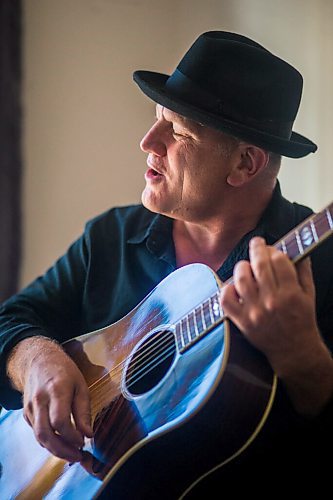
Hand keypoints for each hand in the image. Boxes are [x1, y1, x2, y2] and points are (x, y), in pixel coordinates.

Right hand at [8, 337, 93, 461]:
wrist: (39, 360)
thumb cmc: (63, 371)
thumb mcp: (80, 385)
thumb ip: (84, 411)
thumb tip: (88, 434)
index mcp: (56, 390)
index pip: (59, 421)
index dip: (71, 436)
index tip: (83, 442)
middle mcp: (39, 400)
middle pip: (45, 433)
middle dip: (62, 450)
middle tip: (78, 456)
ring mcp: (30, 407)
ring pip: (39, 436)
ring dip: (55, 450)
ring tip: (72, 453)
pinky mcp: (26, 413)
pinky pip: (37, 433)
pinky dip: (49, 441)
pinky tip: (61, 442)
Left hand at [220, 237, 332, 414]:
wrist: (294, 351)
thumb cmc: (302, 322)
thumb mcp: (309, 295)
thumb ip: (303, 271)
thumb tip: (297, 249)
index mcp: (291, 294)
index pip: (279, 260)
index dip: (275, 250)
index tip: (273, 249)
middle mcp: (272, 301)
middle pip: (260, 265)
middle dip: (257, 248)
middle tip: (257, 243)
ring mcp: (254, 312)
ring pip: (241, 279)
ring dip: (242, 267)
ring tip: (246, 266)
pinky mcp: (242, 322)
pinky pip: (226, 300)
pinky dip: (226, 289)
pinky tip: (233, 286)